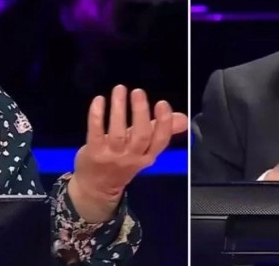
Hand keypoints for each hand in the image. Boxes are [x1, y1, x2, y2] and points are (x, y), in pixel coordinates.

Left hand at [69, 85, 186, 221]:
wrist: (96, 188)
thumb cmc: (123, 163)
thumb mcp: (144, 150)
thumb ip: (161, 131)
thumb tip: (184, 118)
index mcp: (147, 156)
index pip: (160, 141)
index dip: (163, 122)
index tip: (162, 103)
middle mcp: (132, 157)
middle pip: (140, 135)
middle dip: (140, 112)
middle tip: (138, 92)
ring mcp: (112, 155)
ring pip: (118, 132)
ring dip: (119, 108)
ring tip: (120, 89)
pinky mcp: (94, 152)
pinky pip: (96, 131)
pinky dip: (97, 115)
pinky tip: (100, 100)